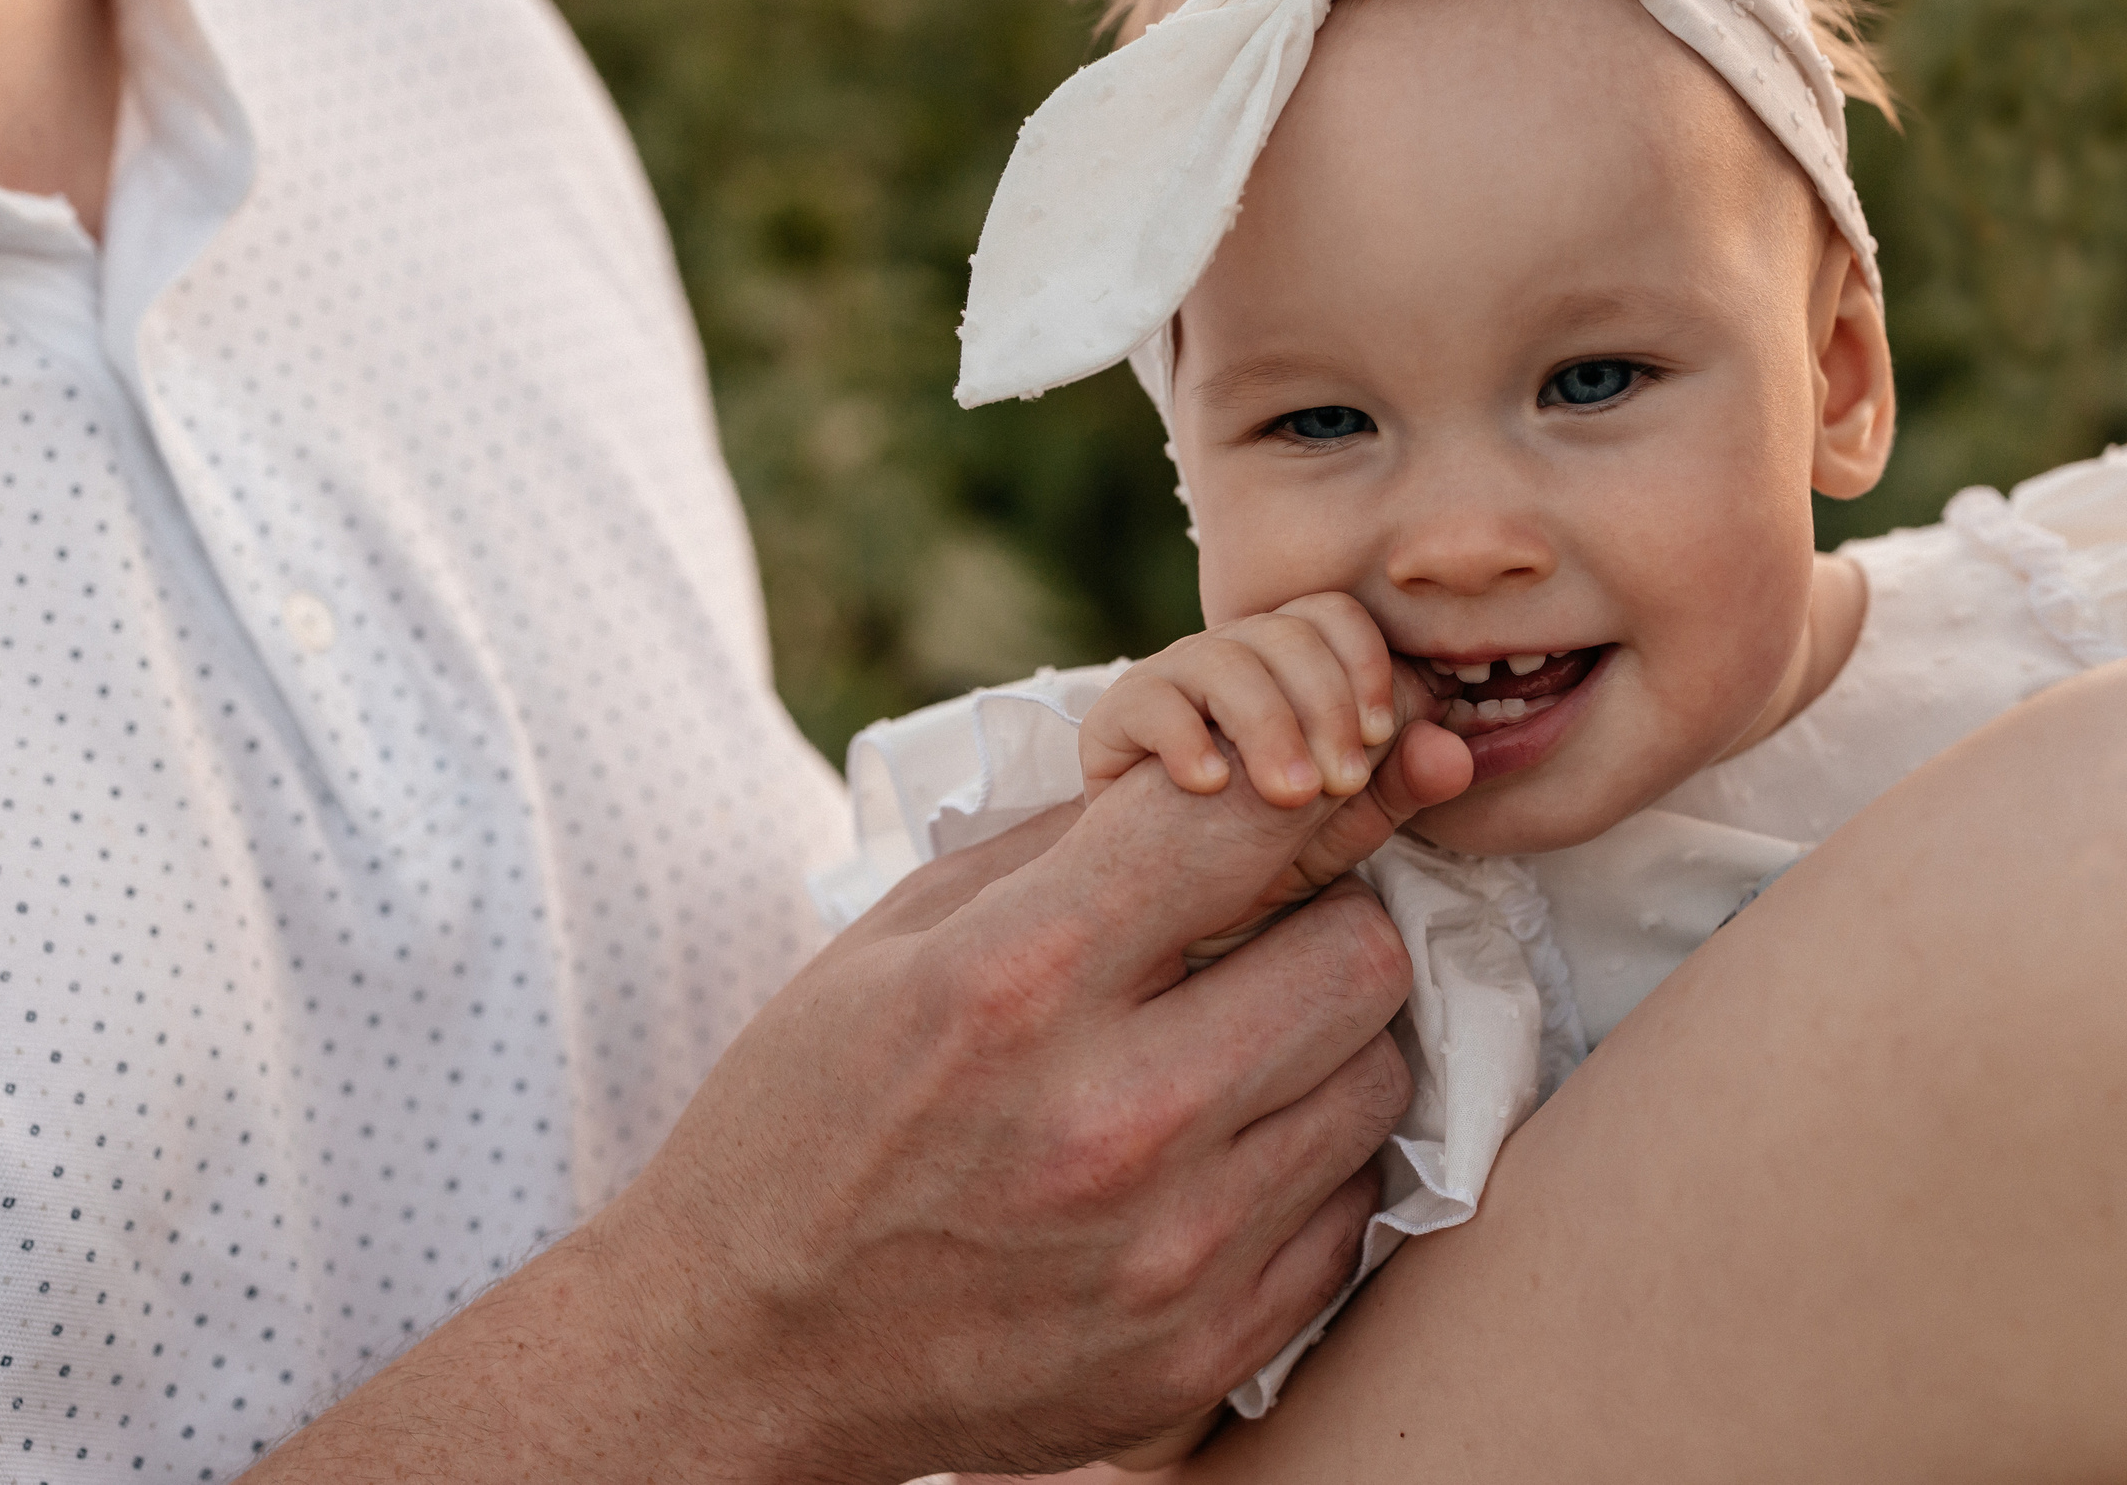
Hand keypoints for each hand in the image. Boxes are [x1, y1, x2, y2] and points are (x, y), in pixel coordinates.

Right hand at [581, 753, 1439, 1481]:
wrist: (747, 1352)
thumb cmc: (805, 1119)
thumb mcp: (892, 937)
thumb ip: (1062, 846)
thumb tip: (1215, 772)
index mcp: (1012, 984)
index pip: (1236, 822)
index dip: (1283, 781)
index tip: (1281, 792)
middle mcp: (1110, 1120)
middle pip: (1359, 956)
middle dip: (1318, 922)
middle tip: (1256, 940)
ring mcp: (1171, 1254)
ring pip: (1379, 1081)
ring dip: (1320, 1047)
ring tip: (1228, 1052)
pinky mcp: (1204, 1353)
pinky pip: (1352, 1211)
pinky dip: (1303, 1167)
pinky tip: (1212, 1161)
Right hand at [1081, 592, 1471, 959]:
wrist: (1170, 907)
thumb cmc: (1261, 852)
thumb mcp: (1344, 826)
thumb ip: (1398, 787)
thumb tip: (1454, 751)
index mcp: (1292, 667)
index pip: (1334, 616)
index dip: (1363, 664)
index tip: (1377, 736)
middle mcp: (1233, 658)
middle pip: (1284, 632)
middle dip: (1323, 706)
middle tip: (1340, 783)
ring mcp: (1173, 682)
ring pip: (1223, 658)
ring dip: (1267, 726)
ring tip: (1291, 795)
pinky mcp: (1118, 718)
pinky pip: (1152, 700)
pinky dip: (1185, 740)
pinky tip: (1210, 789)